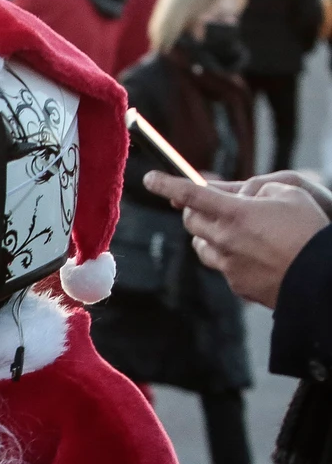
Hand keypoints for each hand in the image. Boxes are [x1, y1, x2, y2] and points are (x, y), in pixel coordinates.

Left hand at [145, 171, 331, 306]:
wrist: (322, 278)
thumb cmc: (309, 230)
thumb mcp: (290, 193)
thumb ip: (259, 189)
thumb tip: (241, 195)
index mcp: (235, 213)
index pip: (190, 194)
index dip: (166, 184)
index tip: (149, 179)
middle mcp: (224, 240)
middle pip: (190, 220)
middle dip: (195, 209)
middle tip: (210, 204)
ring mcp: (227, 265)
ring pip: (201, 245)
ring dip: (209, 233)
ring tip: (233, 230)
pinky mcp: (236, 284)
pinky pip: (221, 266)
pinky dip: (228, 256)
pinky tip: (252, 254)